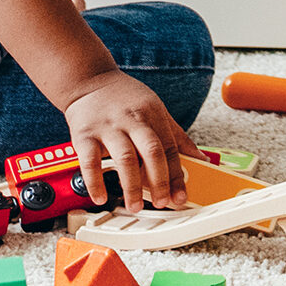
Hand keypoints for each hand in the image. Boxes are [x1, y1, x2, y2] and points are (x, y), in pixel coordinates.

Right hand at [61, 71, 198, 209]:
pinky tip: (101, 197)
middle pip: (152, 151)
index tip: (181, 196)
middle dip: (159, 180)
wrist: (90, 80)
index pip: (170, 147)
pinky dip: (96, 182)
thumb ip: (176, 134)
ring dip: (131, 186)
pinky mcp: (84, 134)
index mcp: (153, 113)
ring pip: (125, 158)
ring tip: (135, 206)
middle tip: (162, 203)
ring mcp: (108, 127)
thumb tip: (200, 157)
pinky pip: (90, 162)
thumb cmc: (125, 98)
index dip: (177, 174)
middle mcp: (133, 119)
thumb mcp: (155, 108)